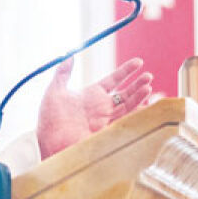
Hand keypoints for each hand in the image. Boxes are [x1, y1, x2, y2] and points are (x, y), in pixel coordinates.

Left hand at [36, 58, 152, 159]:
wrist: (49, 143)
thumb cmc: (49, 120)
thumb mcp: (54, 92)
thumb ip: (63, 73)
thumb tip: (69, 55)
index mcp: (91, 95)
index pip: (114, 80)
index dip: (126, 71)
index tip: (138, 62)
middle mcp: (101, 107)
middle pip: (125, 93)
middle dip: (138, 84)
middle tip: (148, 75)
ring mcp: (106, 120)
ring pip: (128, 105)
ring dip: (139, 96)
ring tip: (148, 86)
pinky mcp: (108, 132)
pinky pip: (126, 121)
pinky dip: (136, 113)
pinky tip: (144, 105)